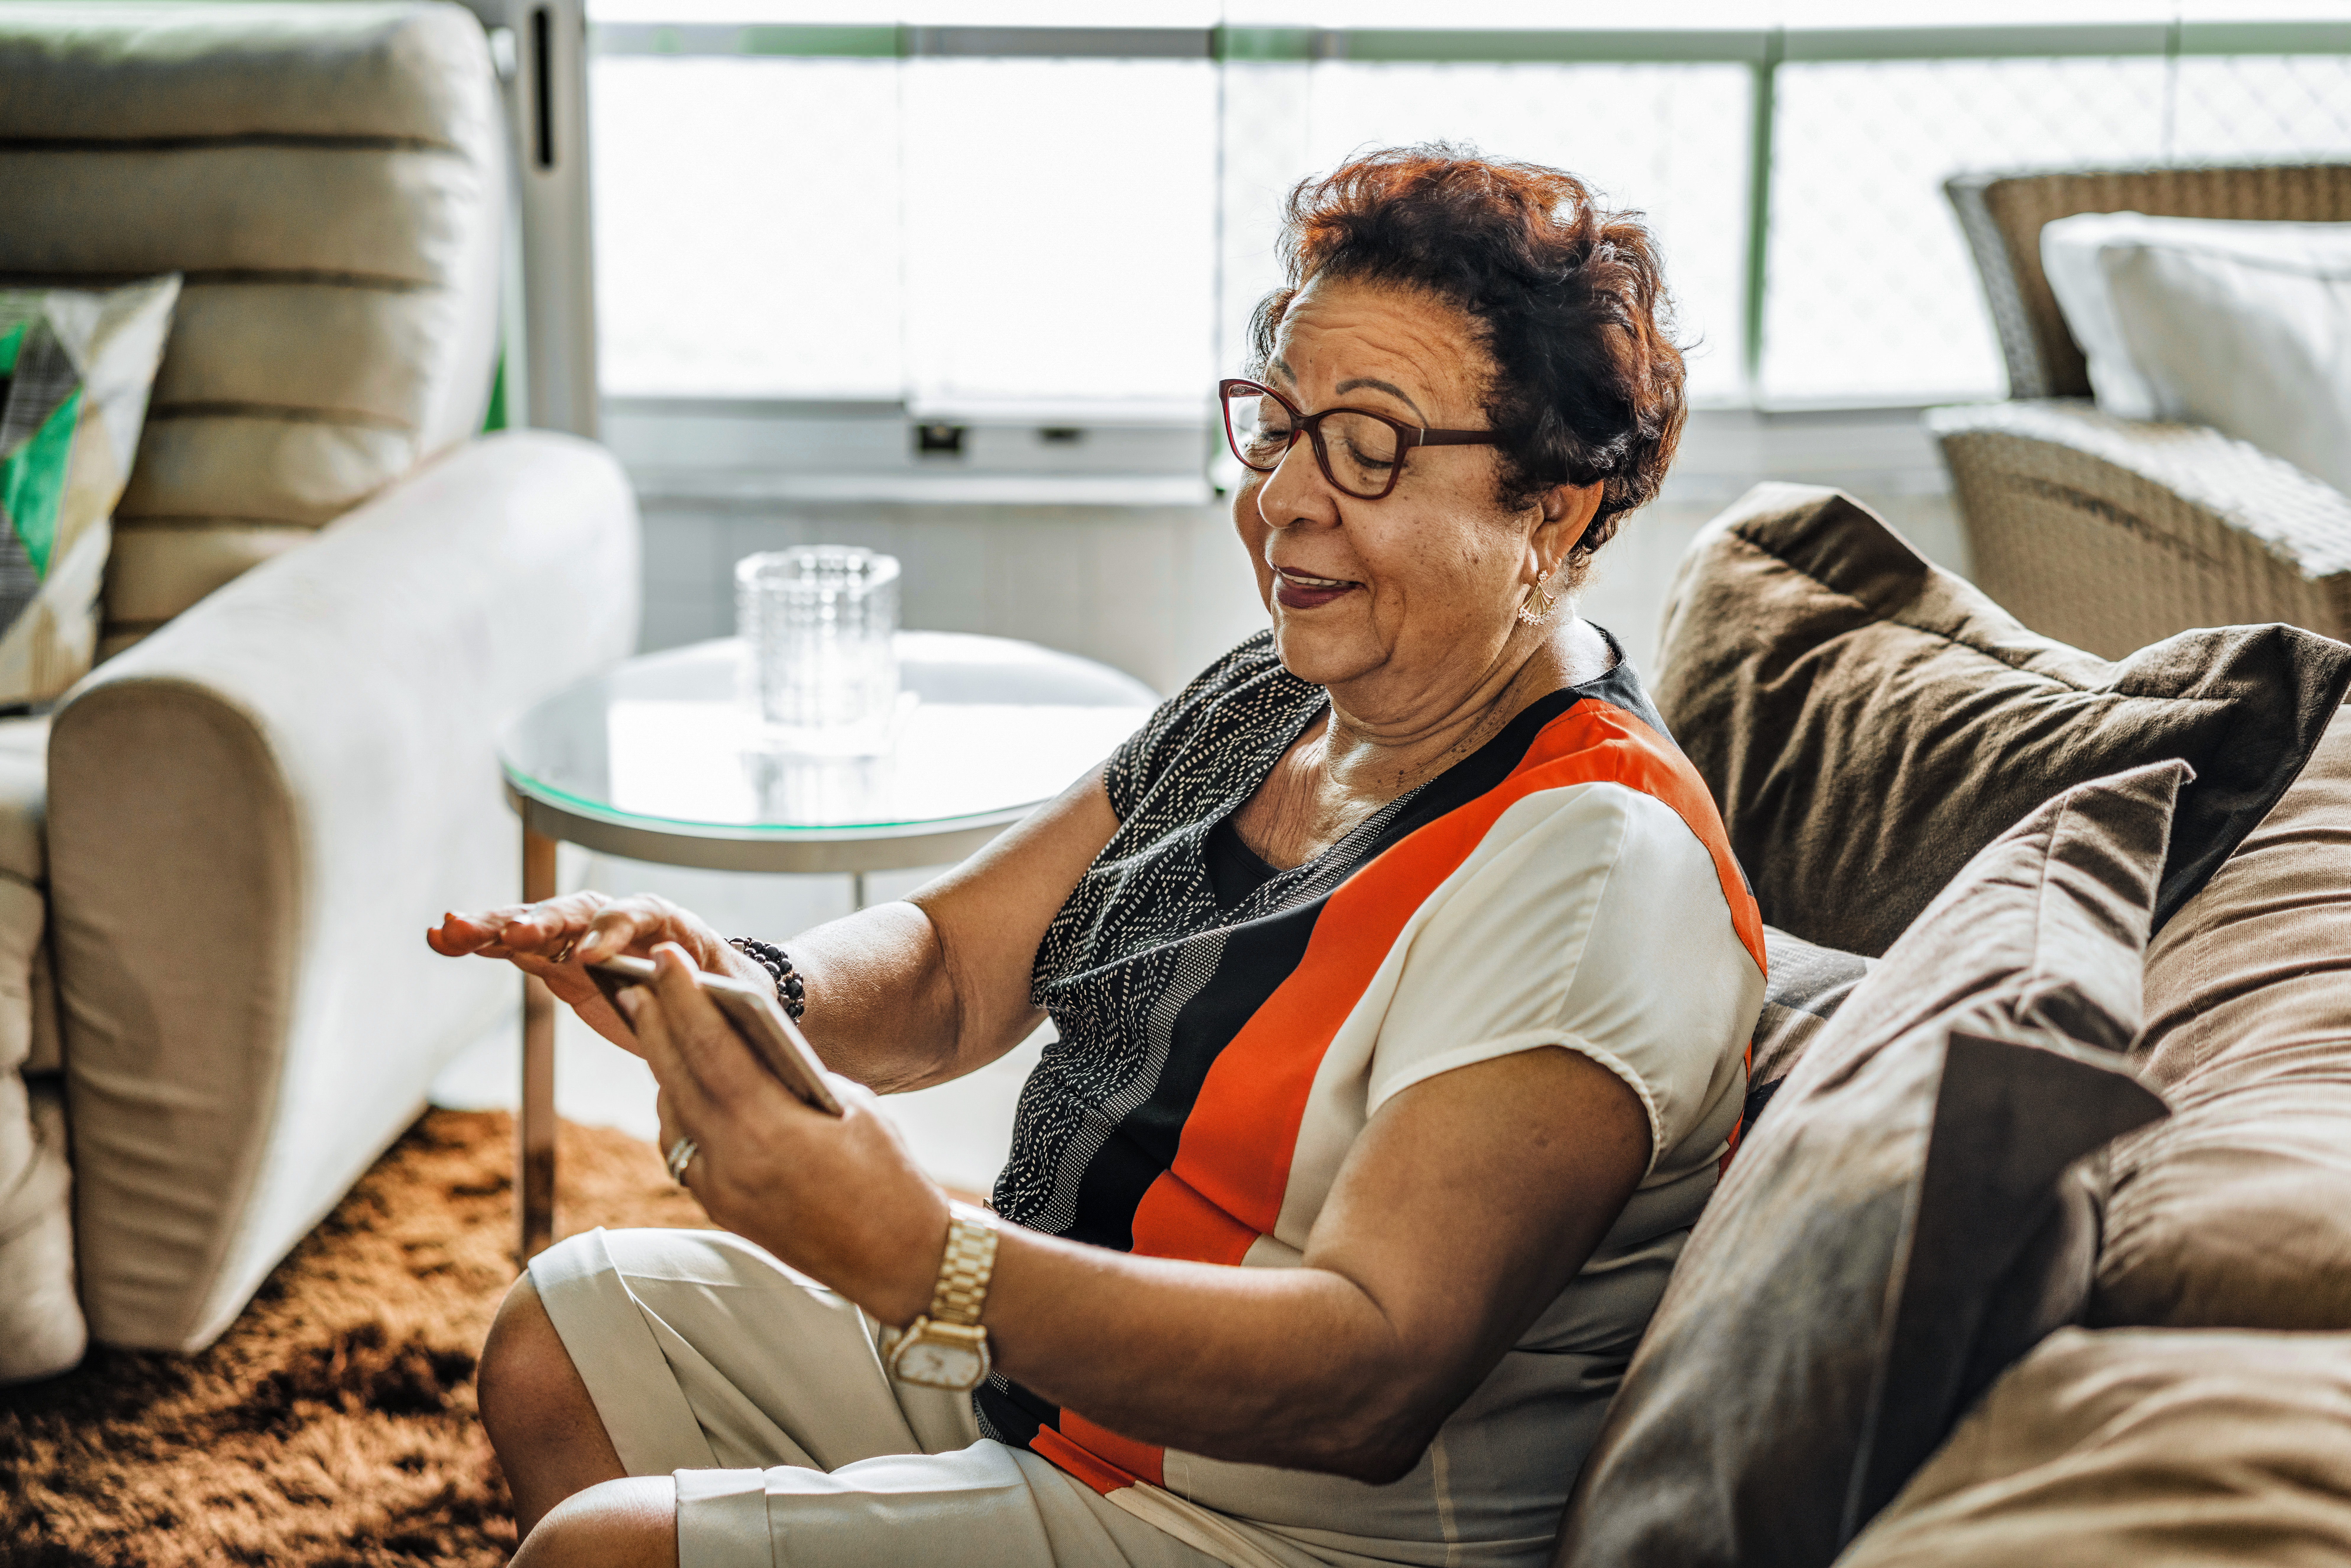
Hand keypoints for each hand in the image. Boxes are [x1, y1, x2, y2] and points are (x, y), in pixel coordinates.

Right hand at [426, 893, 767, 1053]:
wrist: (719, 997)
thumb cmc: (731, 992)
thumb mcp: (733, 992)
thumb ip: (704, 986)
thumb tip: (679, 973)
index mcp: (667, 921)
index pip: (639, 912)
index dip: (614, 929)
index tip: (592, 954)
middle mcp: (618, 921)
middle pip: (575, 911)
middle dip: (539, 920)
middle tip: (508, 932)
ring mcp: (583, 938)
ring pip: (535, 925)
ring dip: (492, 927)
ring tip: (449, 930)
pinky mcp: (560, 962)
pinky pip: (519, 948)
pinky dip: (485, 944)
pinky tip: (445, 941)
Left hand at [633, 943, 947, 1325]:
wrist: (899, 1260)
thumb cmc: (890, 1174)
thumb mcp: (851, 1107)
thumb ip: (793, 1077)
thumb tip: (751, 1050)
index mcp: (772, 1131)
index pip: (711, 1049)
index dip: (684, 999)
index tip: (666, 960)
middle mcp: (734, 1164)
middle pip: (677, 1079)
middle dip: (656, 1025)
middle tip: (638, 982)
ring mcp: (722, 1193)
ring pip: (672, 1116)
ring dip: (664, 1068)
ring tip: (657, 1026)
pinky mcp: (721, 1210)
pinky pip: (683, 1150)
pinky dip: (678, 1112)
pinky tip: (682, 1088)